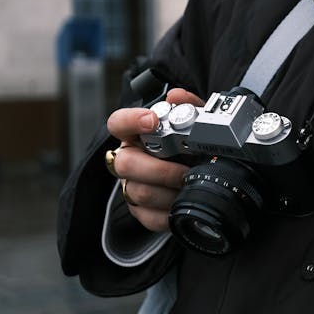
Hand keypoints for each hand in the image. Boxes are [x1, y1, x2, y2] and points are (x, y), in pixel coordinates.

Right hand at [106, 88, 203, 231]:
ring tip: (190, 187)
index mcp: (136, 135)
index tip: (152, 120)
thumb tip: (177, 96)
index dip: (131, 121)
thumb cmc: (188, 146)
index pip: (118, 123)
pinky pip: (149, 216)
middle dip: (159, 169)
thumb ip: (189, 107)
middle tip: (185, 170)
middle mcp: (128, 159)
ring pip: (138, 191)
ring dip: (168, 192)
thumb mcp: (194, 124)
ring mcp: (132, 186)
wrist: (194, 174)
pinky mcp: (141, 211)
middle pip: (125, 163)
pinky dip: (170, 213)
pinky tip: (184, 204)